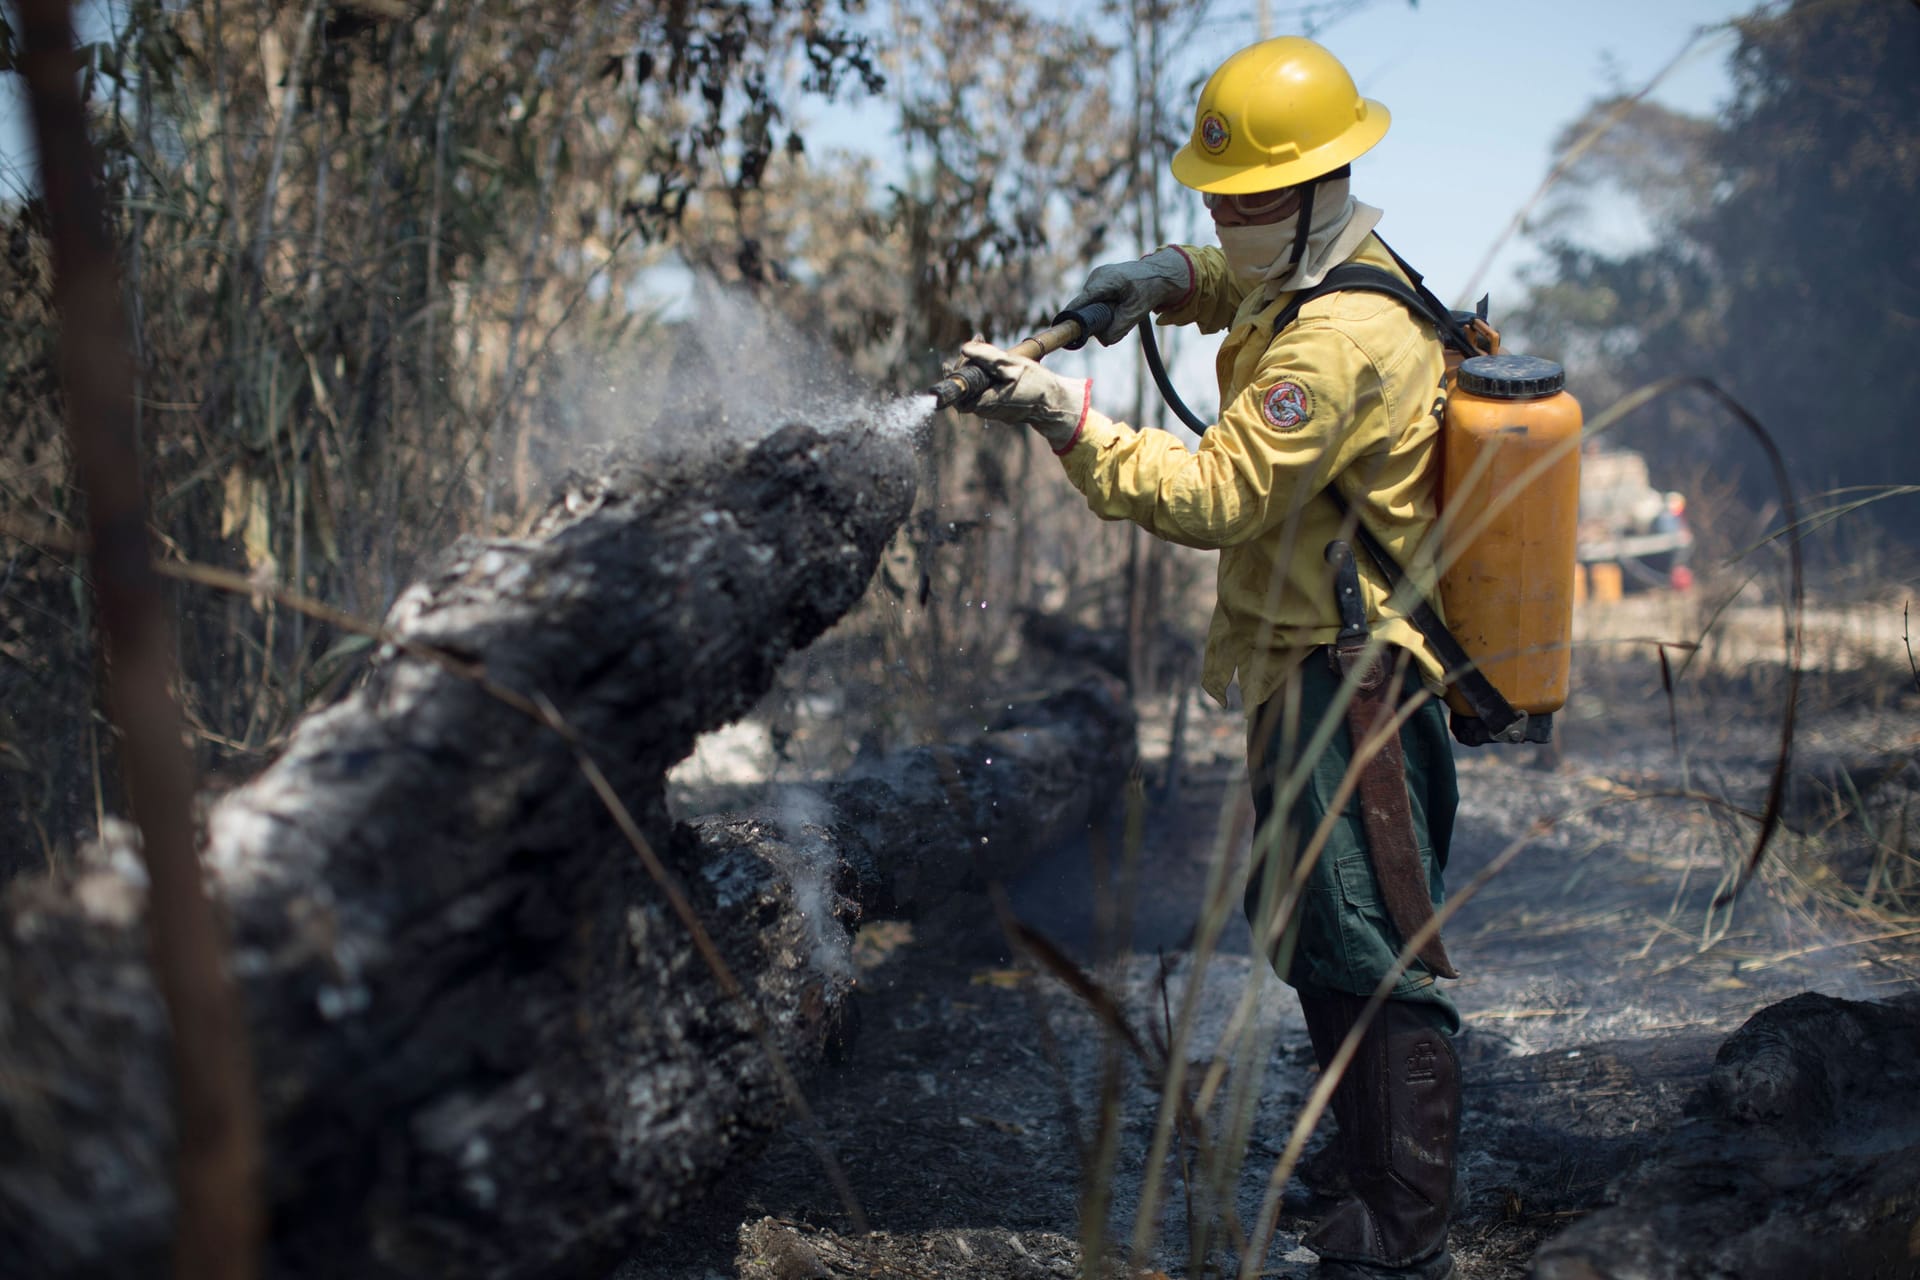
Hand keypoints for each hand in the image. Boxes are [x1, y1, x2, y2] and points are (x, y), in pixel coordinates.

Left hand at [959, 340, 1090, 450]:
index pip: (958, 394)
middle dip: (965, 367)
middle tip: (973, 348)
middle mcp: (987, 411)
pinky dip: (986, 376)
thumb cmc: (1036, 385)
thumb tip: (965, 348)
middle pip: (965, 391)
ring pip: (976, 390)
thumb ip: (988, 357)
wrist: (1055, 403)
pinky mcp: (1001, 407)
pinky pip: (986, 391)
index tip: (950, 361)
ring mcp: (994, 411)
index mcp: (986, 403)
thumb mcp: (1012, 366)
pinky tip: (993, 362)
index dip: (952, 376)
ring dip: (976, 369)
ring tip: (982, 347)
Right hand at [1061, 247, 1192, 345]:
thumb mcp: (1136, 312)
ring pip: (1090, 304)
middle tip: (1117, 321)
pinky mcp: (1098, 281)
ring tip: (1122, 310)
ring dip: (1102, 313)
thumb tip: (1102, 340)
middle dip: (1096, 318)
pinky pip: (1095, 299)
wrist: (1160, 274)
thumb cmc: (1149, 290)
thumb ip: (1119, 328)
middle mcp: (1097, 276)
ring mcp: (1096, 277)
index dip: (1072, 314)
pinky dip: (1104, 307)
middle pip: (1086, 306)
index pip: (1083, 300)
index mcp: (1106, 281)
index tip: (1060, 325)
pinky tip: (1119, 305)